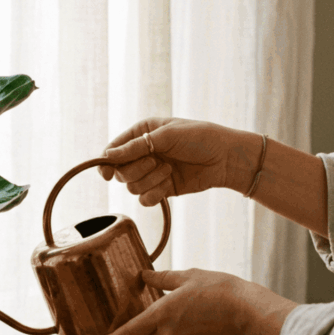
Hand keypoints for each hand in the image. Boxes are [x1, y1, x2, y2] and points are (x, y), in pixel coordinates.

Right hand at [98, 118, 262, 205]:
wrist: (226, 158)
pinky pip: (145, 199)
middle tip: (156, 162)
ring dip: (150, 180)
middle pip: (121, 172)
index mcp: (142, 134)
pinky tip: (169, 184)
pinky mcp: (161, 189)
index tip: (107, 173)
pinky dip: (155, 193)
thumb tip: (107, 157)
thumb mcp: (167, 136)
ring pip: (132, 187)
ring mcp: (152, 173)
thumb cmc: (200, 137)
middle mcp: (143, 154)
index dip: (107, 162)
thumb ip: (136, 146)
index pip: (113, 150)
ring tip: (169, 170)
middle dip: (137, 170)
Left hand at [100, 269, 296, 334]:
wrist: (250, 312)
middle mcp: (169, 334)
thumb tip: (144, 276)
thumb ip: (163, 279)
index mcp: (162, 314)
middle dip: (140, 333)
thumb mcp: (189, 277)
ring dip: (165, 333)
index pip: (130, 332)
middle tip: (146, 319)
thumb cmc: (220, 290)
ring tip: (183, 315)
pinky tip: (199, 322)